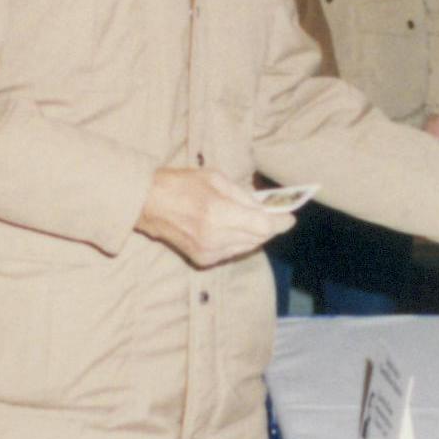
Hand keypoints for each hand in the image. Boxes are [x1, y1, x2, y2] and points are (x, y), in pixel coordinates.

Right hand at [135, 167, 295, 267]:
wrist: (148, 204)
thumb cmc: (181, 184)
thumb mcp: (216, 178)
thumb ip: (244, 195)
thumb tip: (265, 209)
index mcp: (219, 213)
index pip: (263, 226)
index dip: (280, 223)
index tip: (289, 218)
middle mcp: (215, 236)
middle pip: (258, 238)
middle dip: (268, 227)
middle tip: (271, 216)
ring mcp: (208, 251)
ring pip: (247, 247)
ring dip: (253, 235)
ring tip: (249, 220)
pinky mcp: (202, 260)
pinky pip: (232, 252)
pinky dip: (237, 242)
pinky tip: (230, 229)